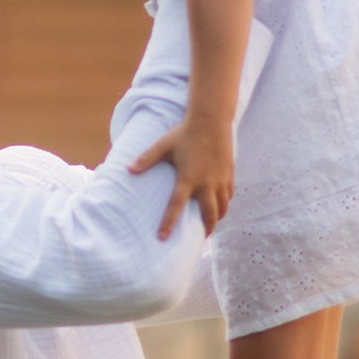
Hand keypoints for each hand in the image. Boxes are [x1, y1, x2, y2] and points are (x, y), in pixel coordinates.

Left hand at [128, 110, 236, 238]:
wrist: (212, 120)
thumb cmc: (184, 133)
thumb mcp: (163, 145)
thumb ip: (146, 159)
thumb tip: (128, 169)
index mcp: (188, 178)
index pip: (175, 206)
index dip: (168, 223)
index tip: (162, 238)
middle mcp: (206, 182)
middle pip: (209, 214)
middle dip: (206, 228)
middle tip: (201, 237)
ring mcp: (220, 179)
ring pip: (223, 207)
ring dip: (217, 218)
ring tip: (210, 224)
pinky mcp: (229, 174)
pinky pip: (229, 195)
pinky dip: (224, 203)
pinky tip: (219, 205)